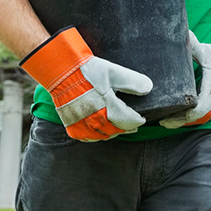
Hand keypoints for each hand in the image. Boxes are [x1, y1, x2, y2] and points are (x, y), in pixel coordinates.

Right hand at [20, 27, 151, 141]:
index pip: (129, 122)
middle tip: (132, 125)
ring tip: (118, 128)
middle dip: (127, 128)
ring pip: (103, 136)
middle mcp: (96, 121)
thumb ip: (133, 82)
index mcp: (109, 109)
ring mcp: (83, 126)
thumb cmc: (89, 72)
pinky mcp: (72, 126)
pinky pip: (87, 137)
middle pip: (117, 130)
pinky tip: (99, 131)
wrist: (62, 73)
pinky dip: (95, 136)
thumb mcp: (115, 73)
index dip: (138, 121)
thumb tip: (148, 88)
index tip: (141, 119)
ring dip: (112, 133)